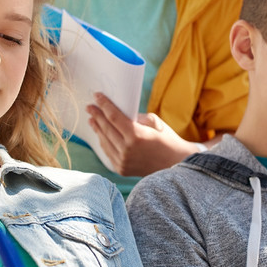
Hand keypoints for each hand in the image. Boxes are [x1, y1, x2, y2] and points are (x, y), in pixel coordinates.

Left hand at [86, 93, 200, 176]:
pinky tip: (101, 134)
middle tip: (90, 106)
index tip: (96, 96)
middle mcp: (127, 149)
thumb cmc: (168, 140)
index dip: (104, 105)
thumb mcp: (155, 122)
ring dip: (97, 129)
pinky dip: (104, 142)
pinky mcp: (122, 169)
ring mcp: (123, 161)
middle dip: (96, 115)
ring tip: (92, 119)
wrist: (177, 165)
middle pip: (106, 128)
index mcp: (137, 135)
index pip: (114, 117)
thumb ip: (136, 117)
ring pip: (104, 141)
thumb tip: (121, 114)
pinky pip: (108, 152)